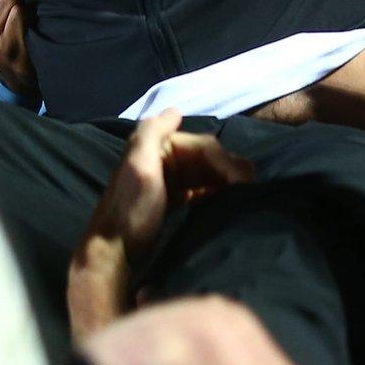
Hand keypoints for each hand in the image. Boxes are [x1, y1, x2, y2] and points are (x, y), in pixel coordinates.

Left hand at [70, 111, 253, 338]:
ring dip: (226, 181)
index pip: (202, 146)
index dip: (224, 160)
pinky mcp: (172, 199)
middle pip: (207, 158)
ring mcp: (168, 179)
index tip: (241, 182)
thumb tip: (175, 111)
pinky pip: (201, 189)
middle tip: (250, 189)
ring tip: (244, 195)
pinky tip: (228, 200)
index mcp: (155, 145)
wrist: (114, 253)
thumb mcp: (138, 167)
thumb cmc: (129, 210)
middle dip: (229, 170)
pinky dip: (216, 192)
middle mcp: (162, 157)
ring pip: (207, 172)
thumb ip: (151, 133)